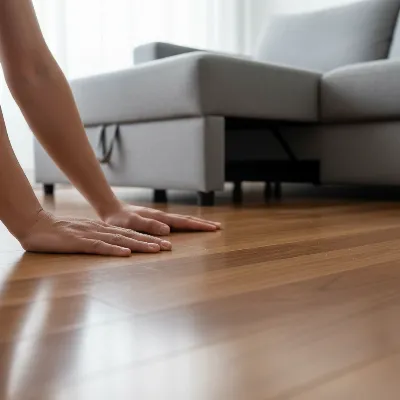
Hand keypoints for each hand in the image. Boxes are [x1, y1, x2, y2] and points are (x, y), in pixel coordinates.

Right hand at [20, 210, 171, 256]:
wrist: (34, 225)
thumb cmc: (58, 234)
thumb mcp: (82, 237)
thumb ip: (96, 242)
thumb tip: (113, 249)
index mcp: (102, 229)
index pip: (128, 234)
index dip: (147, 238)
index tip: (163, 244)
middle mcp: (100, 230)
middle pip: (129, 236)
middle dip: (150, 241)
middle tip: (169, 247)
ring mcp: (90, 235)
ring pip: (119, 240)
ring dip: (139, 245)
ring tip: (156, 249)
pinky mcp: (78, 242)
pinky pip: (99, 246)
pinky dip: (114, 250)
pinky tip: (126, 253)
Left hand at [102, 203, 220, 235]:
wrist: (111, 209)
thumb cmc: (119, 219)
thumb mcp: (131, 223)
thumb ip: (148, 227)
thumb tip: (168, 231)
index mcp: (159, 218)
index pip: (184, 222)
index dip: (199, 225)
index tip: (213, 228)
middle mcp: (162, 217)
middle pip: (187, 219)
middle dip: (203, 223)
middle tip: (218, 227)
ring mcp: (160, 217)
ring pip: (182, 220)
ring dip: (196, 223)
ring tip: (208, 226)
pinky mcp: (156, 220)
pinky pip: (176, 222)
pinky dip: (186, 223)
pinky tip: (187, 226)